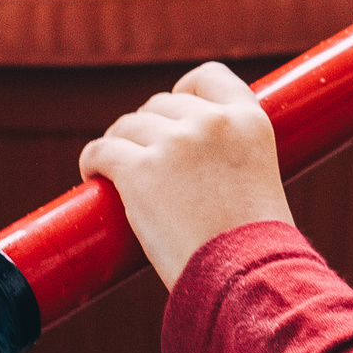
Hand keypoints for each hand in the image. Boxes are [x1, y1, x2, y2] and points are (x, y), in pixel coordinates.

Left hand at [79, 63, 295, 289]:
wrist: (247, 276)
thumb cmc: (256, 247)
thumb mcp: (259, 181)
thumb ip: (232, 161)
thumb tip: (195, 173)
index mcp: (249, 120)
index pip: (208, 77)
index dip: (184, 91)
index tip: (173, 115)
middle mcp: (212, 122)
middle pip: (160, 104)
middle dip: (148, 129)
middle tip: (143, 159)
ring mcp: (174, 143)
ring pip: (127, 126)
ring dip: (119, 145)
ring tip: (114, 171)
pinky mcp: (138, 171)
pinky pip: (101, 151)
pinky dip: (92, 161)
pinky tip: (93, 175)